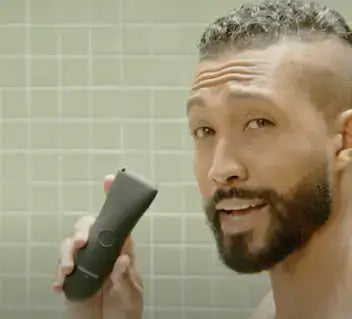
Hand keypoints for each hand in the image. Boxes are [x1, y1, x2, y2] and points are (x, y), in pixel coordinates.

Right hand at [53, 175, 142, 318]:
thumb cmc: (125, 310)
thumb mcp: (131, 294)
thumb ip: (126, 277)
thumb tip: (121, 259)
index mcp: (120, 249)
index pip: (117, 221)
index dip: (112, 199)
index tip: (109, 181)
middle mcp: (101, 252)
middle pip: (87, 227)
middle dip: (81, 229)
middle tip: (81, 242)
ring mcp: (85, 264)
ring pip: (70, 245)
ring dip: (65, 253)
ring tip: (67, 270)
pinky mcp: (72, 278)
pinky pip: (60, 269)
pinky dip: (57, 276)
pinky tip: (60, 286)